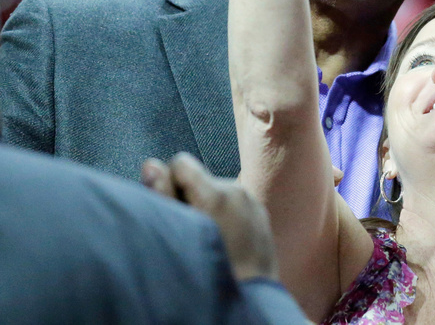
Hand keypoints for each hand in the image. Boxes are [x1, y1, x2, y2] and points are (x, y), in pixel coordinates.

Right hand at [142, 153, 278, 281]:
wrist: (250, 297)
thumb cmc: (208, 270)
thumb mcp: (177, 232)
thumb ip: (162, 196)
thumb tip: (151, 164)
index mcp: (217, 194)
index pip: (181, 162)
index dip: (168, 182)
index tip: (170, 206)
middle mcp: (238, 191)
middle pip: (198, 179)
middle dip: (187, 197)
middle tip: (187, 228)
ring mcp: (252, 202)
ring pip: (215, 192)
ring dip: (205, 207)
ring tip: (205, 238)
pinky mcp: (260, 213)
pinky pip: (233, 204)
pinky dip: (223, 215)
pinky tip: (222, 240)